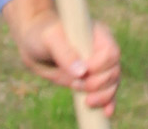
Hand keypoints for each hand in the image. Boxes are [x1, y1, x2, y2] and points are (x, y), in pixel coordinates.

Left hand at [0, 0, 120, 114]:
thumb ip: (64, 53)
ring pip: (112, 83)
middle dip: (98, 83)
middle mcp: (101, 50)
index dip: (99, 66)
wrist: (34, 43)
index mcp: (97, 34)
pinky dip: (108, 102)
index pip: (110, 52)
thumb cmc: (42, 34)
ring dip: (103, 95)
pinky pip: (107, 91)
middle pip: (113, 70)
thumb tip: (82, 72)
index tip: (81, 73)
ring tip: (87, 101)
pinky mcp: (92, 79)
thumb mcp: (50, 38)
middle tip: (75, 85)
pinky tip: (106, 112)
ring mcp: (98, 66)